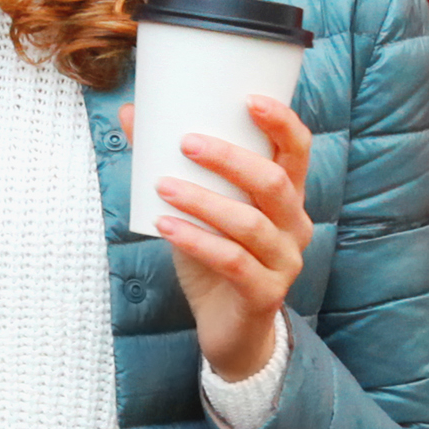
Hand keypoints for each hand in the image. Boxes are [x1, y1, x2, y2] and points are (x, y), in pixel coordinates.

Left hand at [120, 96, 312, 383]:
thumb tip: (131, 112)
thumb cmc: (215, 258)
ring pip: (250, 223)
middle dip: (230, 159)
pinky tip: (165, 226)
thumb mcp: (196, 209)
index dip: (281, 122)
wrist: (230, 330)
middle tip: (187, 143)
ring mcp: (285, 261)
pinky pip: (233, 262)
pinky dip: (196, 241)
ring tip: (163, 186)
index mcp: (287, 196)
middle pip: (274, 182)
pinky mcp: (265, 294)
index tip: (249, 99)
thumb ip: (171, 164)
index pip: (298, 150)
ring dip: (204, 200)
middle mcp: (295, 225)